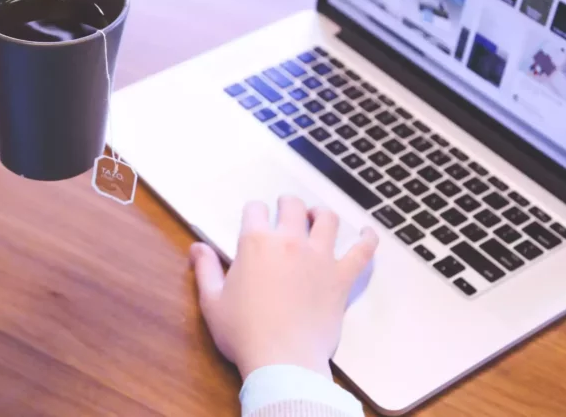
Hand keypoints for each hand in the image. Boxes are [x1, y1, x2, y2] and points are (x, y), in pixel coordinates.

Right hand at [189, 196, 377, 379]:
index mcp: (256, 243)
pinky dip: (368, 239)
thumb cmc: (243, 333)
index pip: (255, 209)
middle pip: (292, 206)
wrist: (282, 360)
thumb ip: (206, 269)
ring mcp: (320, 257)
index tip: (254, 219)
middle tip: (286, 211)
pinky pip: (362, 251)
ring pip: (327, 220)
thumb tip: (197, 247)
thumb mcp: (212, 301)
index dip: (254, 212)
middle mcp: (289, 242)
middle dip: (287, 205)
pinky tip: (368, 233)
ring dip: (321, 214)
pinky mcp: (341, 277)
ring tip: (317, 217)